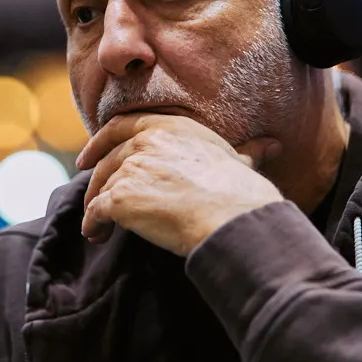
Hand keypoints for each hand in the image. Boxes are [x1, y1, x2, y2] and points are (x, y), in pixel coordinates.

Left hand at [75, 114, 283, 256]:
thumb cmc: (239, 191)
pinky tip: (96, 235)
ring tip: (99, 228)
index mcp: (170, 126)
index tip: (89, 156)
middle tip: (92, 197)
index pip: (124, 126)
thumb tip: (273, 145)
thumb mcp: (239, 161)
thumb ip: (247, 150)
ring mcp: (130, 168)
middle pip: (109, 160)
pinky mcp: (119, 197)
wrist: (229, 215)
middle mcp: (146, 141)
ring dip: (96, 207)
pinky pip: (96, 211)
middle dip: (96, 181)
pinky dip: (92, 224)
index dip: (101, 141)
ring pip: (102, 187)